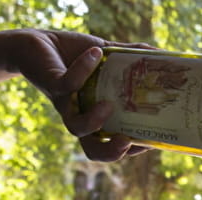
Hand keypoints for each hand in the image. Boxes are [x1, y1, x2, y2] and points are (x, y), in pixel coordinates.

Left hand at [14, 29, 149, 161]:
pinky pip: (68, 84)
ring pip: (76, 128)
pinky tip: (97, 52)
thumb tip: (162, 54)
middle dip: (111, 153)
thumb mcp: (108, 57)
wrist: (39, 43)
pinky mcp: (52, 85)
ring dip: (94, 121)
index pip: (112, 145)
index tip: (149, 143)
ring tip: (108, 105)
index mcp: (96, 116)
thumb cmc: (75, 55)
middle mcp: (80, 116)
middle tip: (127, 142)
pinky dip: (84, 69)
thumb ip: (133, 56)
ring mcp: (66, 103)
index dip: (130, 151)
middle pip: (92, 150)